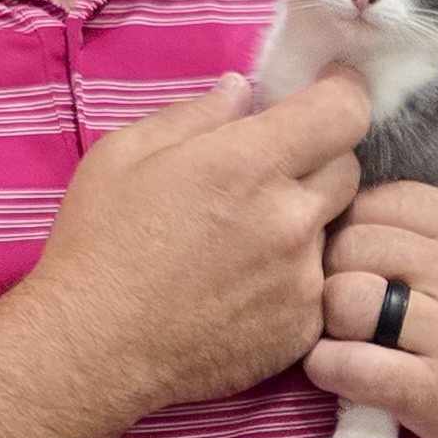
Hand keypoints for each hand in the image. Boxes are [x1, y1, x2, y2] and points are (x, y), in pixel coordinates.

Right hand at [28, 70, 368, 417]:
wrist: (89, 350)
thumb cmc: (98, 244)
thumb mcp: (125, 154)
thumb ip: (197, 114)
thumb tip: (243, 92)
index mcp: (249, 164)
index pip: (344, 111)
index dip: (346, 92)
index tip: (335, 86)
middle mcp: (291, 219)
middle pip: (347, 168)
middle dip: (319, 159)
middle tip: (270, 174)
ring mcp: (303, 278)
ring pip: (332, 229)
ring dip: (304, 222)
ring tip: (245, 240)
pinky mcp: (303, 326)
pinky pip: (318, 284)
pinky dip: (292, 277)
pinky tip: (242, 287)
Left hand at [308, 165, 437, 437]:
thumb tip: (413, 126)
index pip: (374, 200)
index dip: (351, 229)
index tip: (362, 260)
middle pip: (349, 247)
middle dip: (334, 275)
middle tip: (350, 302)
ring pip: (341, 300)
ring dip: (329, 324)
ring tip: (349, 334)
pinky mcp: (434, 389)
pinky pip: (343, 364)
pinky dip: (328, 368)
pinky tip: (345, 369)